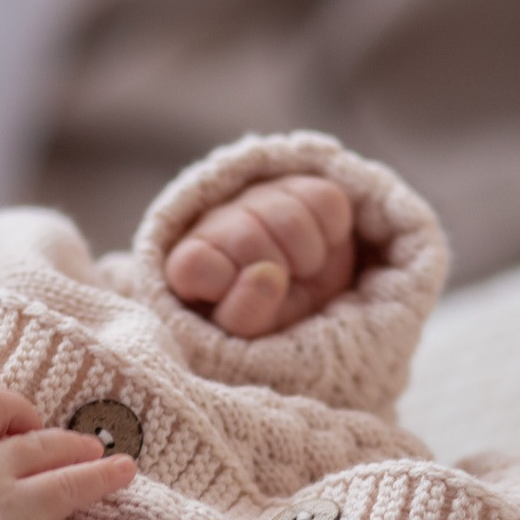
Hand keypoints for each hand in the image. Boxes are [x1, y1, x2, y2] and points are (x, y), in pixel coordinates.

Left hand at [165, 174, 357, 336]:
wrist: (310, 297)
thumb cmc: (266, 318)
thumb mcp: (250, 334)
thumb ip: (244, 314)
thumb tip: (266, 274)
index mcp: (188, 265)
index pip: (194, 265)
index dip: (228, 287)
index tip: (244, 303)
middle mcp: (214, 222)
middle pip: (247, 239)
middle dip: (276, 274)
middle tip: (282, 289)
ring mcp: (255, 198)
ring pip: (289, 217)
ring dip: (307, 256)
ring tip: (300, 270)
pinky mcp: (299, 185)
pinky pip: (324, 199)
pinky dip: (331, 233)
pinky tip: (318, 246)